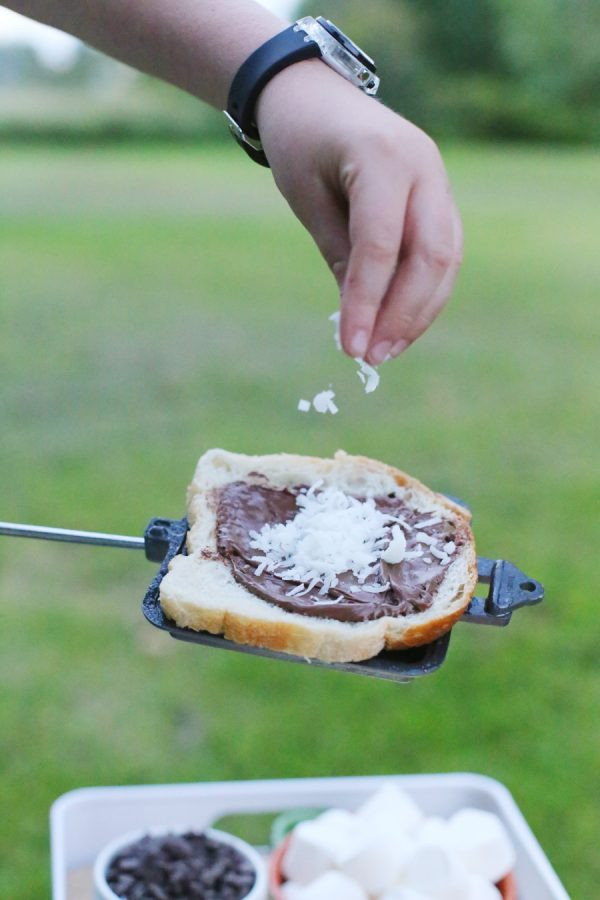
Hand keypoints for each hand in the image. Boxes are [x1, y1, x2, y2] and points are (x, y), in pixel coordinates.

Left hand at [257, 59, 462, 364]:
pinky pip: (443, 252)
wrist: (316, 95)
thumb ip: (340, 254)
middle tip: (372, 357)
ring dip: (420, 311)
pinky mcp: (440, 197)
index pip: (382, 245)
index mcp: (384, 157)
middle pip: (431, 256)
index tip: (350, 349)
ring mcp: (439, 180)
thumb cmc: (301, 143)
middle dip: (404, 314)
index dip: (368, 302)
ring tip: (385, 350)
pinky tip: (399, 323)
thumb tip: (362, 318)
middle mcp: (424, 166)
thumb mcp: (307, 198)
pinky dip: (425, 292)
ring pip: (446, 259)